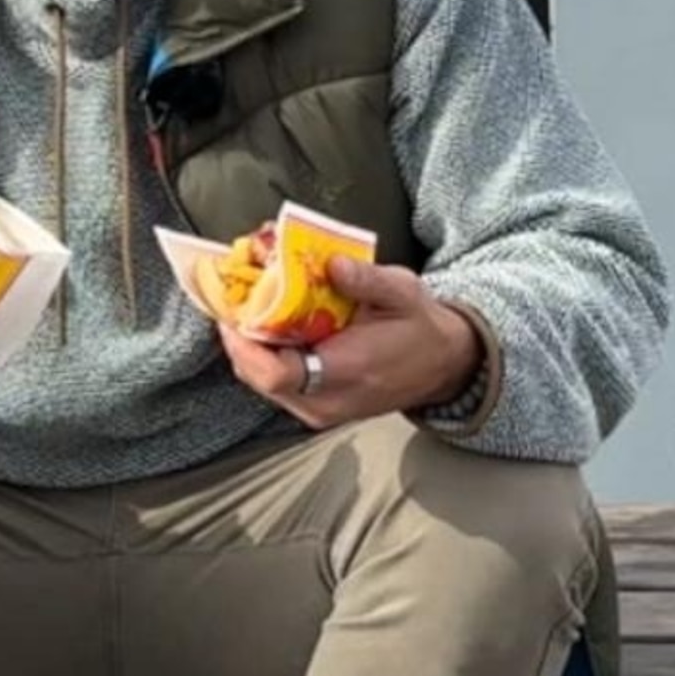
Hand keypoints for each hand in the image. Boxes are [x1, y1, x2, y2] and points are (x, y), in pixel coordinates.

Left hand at [222, 259, 480, 430]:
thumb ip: (367, 279)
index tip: (232, 313)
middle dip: (240, 341)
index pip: (278, 374)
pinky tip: (266, 330)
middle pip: (260, 380)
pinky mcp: (318, 410)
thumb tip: (333, 264)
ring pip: (264, 385)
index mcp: (349, 371)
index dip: (245, 346)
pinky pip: (277, 386)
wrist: (444, 366)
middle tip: (231, 302)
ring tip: (244, 311)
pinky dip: (264, 359)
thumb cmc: (420, 328)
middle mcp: (329, 400)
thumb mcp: (403, 292)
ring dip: (248, 349)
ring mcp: (322, 411)